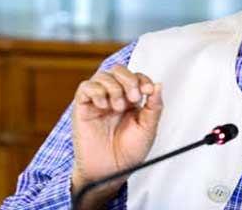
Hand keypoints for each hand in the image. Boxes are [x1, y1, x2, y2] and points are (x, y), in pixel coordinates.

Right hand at [71, 64, 162, 206]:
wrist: (110, 171)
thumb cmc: (128, 153)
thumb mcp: (148, 129)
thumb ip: (154, 106)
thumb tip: (159, 85)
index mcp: (130, 101)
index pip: (136, 77)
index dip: (143, 79)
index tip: (148, 91)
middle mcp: (113, 97)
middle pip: (118, 70)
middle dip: (129, 80)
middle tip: (133, 98)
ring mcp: (97, 101)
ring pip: (102, 75)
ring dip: (114, 88)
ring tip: (117, 108)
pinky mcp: (82, 107)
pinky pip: (86, 87)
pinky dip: (97, 92)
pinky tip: (103, 106)